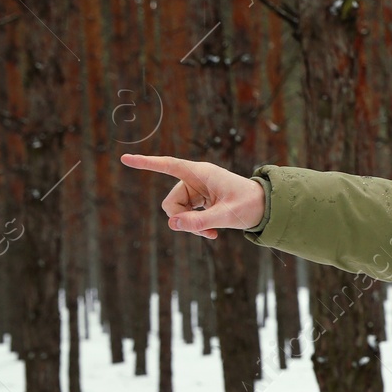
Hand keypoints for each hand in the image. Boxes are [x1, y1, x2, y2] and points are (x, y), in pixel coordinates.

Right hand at [120, 153, 264, 239]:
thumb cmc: (250, 206)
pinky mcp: (201, 200)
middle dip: (181, 219)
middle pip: (171, 202)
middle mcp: (196, 179)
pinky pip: (187, 216)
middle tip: (204, 230)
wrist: (266, 208)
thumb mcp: (226, 216)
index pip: (168, 165)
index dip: (147, 163)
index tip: (125, 158)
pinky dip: (197, 226)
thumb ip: (199, 221)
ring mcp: (197, 190)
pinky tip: (213, 233)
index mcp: (201, 173)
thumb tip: (172, 225)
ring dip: (191, 226)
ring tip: (213, 232)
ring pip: (178, 212)